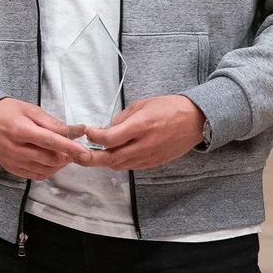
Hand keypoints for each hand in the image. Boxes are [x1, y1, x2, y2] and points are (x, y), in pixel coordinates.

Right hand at [0, 98, 89, 179]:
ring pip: (46, 169)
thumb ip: (53, 123)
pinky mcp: (12, 169)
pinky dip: (48, 169)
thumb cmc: (7, 112)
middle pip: (51, 158)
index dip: (71, 148)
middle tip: (74, 148)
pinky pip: (37, 175)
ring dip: (59, 163)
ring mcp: (13, 161)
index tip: (86, 153)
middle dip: (67, 155)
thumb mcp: (30, 110)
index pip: (51, 142)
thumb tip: (77, 131)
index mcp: (21, 130)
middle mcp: (16, 149)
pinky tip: (50, 160)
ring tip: (61, 153)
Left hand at [79, 95, 205, 169]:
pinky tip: (112, 155)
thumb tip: (103, 131)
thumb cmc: (167, 108)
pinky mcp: (154, 163)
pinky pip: (130, 167)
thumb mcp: (141, 105)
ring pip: (119, 165)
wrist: (196, 121)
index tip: (87, 131)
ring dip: (103, 161)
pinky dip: (118, 162)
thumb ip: (120, 120)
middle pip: (111, 158)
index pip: (110, 138)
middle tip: (77, 155)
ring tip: (92, 154)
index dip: (94, 137)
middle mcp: (145, 145)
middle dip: (90, 158)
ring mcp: (150, 157)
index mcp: (141, 126)